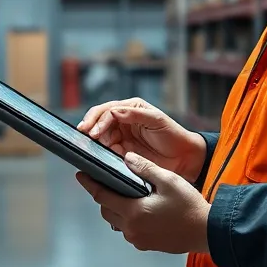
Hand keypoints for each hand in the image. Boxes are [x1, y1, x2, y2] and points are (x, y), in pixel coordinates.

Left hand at [76, 153, 210, 254]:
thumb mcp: (168, 181)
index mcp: (134, 212)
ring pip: (117, 221)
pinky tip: (139, 207)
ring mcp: (139, 239)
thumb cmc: (190, 207)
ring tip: (124, 193)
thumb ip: (145, 168)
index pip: (102, 196)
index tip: (80, 175)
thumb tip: (127, 158)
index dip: (89, 184)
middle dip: (103, 195)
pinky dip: (128, 218)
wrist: (207, 232)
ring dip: (116, 208)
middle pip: (106, 210)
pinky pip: (129, 229)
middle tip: (106, 181)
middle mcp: (132, 229)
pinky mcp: (147, 245)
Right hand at [77, 97, 207, 182]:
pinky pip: (107, 151)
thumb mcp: (156, 119)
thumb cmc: (173, 135)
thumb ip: (134, 114)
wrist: (183, 158)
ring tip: (90, 147)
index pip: (108, 110)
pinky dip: (102, 152)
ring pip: (101, 136)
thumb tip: (114, 112)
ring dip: (95, 140)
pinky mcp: (123, 152)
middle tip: (83, 136)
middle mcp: (124, 120)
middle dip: (90, 127)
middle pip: (100, 121)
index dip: (98, 120)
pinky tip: (99, 155)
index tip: (92, 131)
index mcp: (131, 108)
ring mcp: (122, 136)